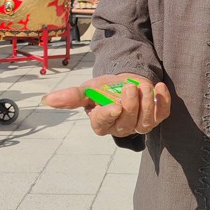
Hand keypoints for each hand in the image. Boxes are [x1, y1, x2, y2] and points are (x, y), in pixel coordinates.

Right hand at [42, 73, 170, 137]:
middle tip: (129, 87)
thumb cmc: (104, 89)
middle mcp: (121, 128)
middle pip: (127, 124)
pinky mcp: (156, 117)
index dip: (109, 116)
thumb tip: (47, 100)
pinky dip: (163, 101)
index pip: (104, 124)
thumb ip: (71, 96)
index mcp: (102, 123)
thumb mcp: (88, 90)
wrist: (124, 81)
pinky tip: (160, 87)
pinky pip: (162, 114)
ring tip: (143, 85)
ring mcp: (140, 124)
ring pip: (146, 121)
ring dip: (146, 102)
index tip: (114, 106)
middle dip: (131, 105)